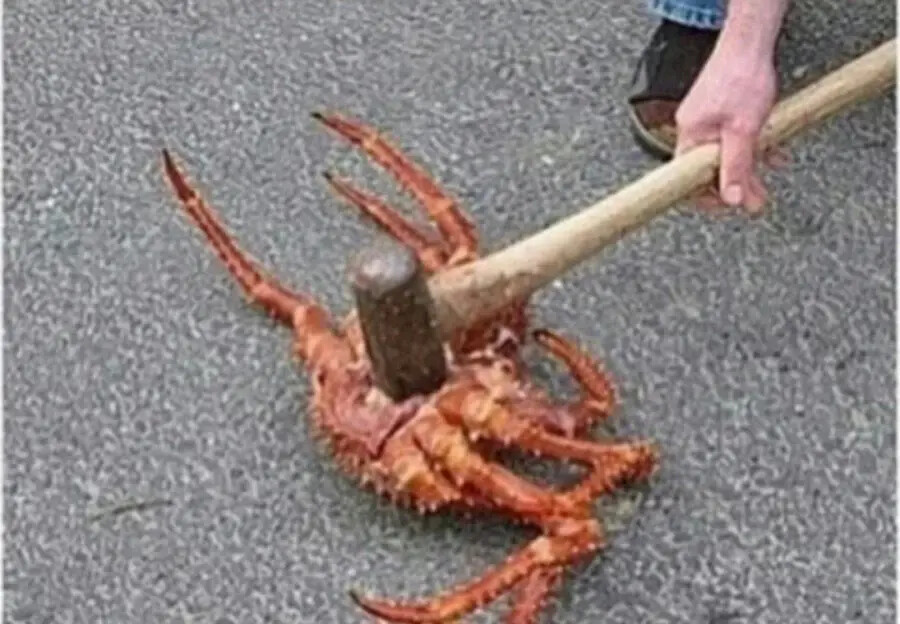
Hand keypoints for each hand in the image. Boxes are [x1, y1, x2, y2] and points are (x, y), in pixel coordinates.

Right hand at [674, 41, 780, 214]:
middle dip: (733, 187)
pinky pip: (729, 140)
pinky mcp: (717, 114)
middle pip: (707, 171)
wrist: (750, 44)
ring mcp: (704, 122)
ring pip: (721, 156)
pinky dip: (749, 150)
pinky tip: (768, 152)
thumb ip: (738, 166)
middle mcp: (692, 131)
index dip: (705, 198)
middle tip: (755, 200)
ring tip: (764, 180)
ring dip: (745, 169)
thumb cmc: (742, 79)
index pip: (686, 180)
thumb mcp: (744, 130)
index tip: (726, 207)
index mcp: (690, 137)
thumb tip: (732, 198)